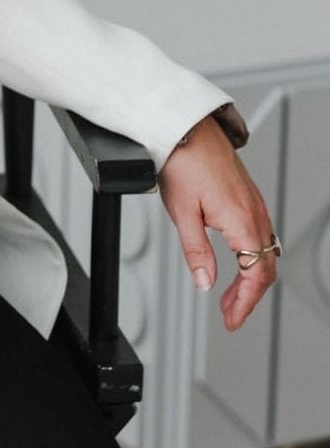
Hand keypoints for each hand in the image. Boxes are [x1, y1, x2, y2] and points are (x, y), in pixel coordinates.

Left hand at [157, 116, 277, 331]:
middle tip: (230, 314)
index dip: (246, 303)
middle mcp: (254, 212)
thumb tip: (205, 282)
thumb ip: (197, 251)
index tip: (233, 320)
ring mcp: (254, 203)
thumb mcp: (182, 213)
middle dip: (249, 296)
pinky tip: (237, 262)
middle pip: (265, 266)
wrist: (186, 128)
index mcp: (242, 220)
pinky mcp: (248, 196)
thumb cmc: (183, 162)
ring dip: (250, 277)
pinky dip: (251, 256)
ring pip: (264, 251)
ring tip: (230, 295)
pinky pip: (260, 234)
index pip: (255, 274)